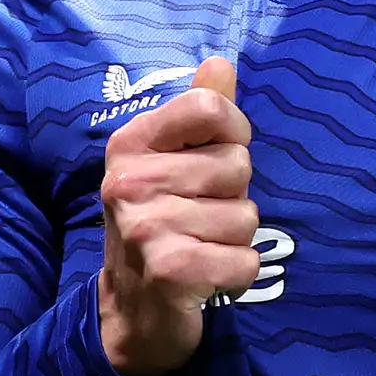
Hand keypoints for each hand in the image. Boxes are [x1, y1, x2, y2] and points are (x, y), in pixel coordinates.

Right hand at [97, 57, 257, 375]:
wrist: (132, 312)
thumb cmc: (160, 225)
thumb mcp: (170, 163)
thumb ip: (198, 113)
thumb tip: (221, 63)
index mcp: (130, 145)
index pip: (209, 109)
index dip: (233, 134)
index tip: (216, 158)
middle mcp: (129, 182)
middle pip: (236, 166)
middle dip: (233, 197)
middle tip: (199, 218)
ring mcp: (146, 227)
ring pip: (246, 217)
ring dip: (235, 239)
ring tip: (201, 247)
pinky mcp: (171, 271)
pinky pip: (246, 260)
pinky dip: (238, 273)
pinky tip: (208, 276)